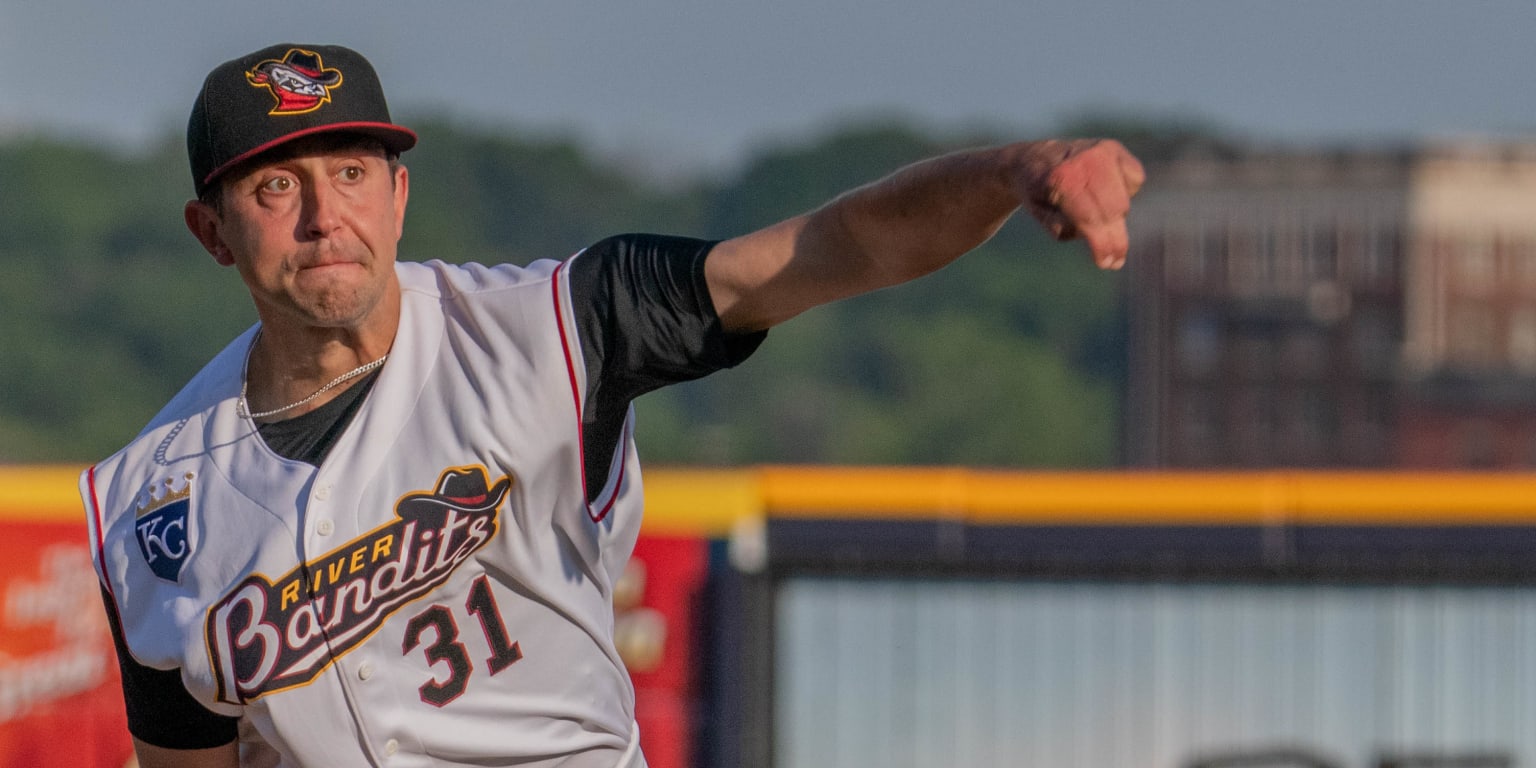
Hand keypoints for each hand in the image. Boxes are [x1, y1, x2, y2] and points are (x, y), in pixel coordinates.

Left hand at [1019, 139, 1144, 270]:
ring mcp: (1102, 150)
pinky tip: (1104, 188)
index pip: (1091, 217)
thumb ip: (1061, 228)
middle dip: (1115, 238)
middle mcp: (1085, 160)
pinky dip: (1125, 191)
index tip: (1106, 263)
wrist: (1031, 157)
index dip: (1102, 244)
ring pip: (1125, 198)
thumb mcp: (1040, 215)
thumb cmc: (1036, 192)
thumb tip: (1090, 235)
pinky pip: (1135, 181)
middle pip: (1114, 210)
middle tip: (1113, 260)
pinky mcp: (1115, 148)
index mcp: (1060, 179)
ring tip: (1091, 211)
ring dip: (1115, 214)